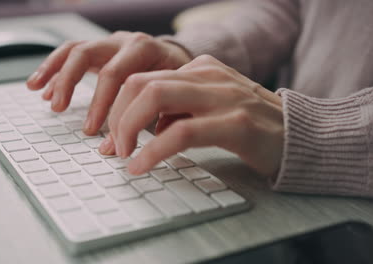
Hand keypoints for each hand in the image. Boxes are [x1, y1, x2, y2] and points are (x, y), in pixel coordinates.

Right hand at [26, 31, 191, 134]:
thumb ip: (146, 120)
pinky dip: (52, 68)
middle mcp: (124, 42)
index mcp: (145, 50)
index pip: (116, 74)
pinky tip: (38, 86)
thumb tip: (114, 147)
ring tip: (41, 94)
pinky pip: (70, 54)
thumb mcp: (170, 98)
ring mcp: (110, 44)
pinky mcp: (99, 51)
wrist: (179, 61)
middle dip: (71, 84)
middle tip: (60, 110)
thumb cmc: (176, 82)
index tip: (94, 133)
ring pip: (74, 51)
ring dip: (55, 73)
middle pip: (88, 55)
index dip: (103, 106)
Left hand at [104, 55, 283, 177]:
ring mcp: (223, 96)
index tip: (109, 136)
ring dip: (127, 129)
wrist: (302, 136)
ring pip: (155, 97)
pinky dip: (153, 151)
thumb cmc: (253, 124)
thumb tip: (146, 127)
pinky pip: (181, 132)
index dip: (117, 108)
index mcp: (200, 68)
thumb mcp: (212, 105)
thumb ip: (181, 108)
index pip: (142, 78)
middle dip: (116, 117)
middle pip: (140, 82)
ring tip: (123, 155)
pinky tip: (141, 166)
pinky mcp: (237, 124)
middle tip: (111, 147)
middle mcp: (208, 75)